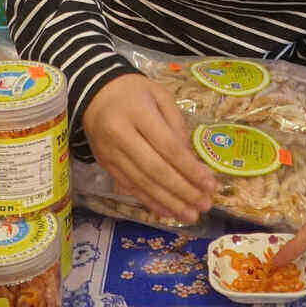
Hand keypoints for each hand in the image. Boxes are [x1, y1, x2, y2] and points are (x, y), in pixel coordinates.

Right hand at [83, 73, 215, 222]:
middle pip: (155, 169)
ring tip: (190, 215)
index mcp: (138, 112)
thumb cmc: (134, 91)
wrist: (95, 94)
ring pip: (142, 183)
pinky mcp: (105, 165)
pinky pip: (129, 187)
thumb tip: (191, 159)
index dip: (190, 169)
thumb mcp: (160, 95)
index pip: (168, 147)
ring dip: (168, 202)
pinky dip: (149, 201)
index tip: (210, 184)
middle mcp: (121, 135)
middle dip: (182, 191)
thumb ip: (177, 124)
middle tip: (204, 205)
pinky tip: (166, 211)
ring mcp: (110, 153)